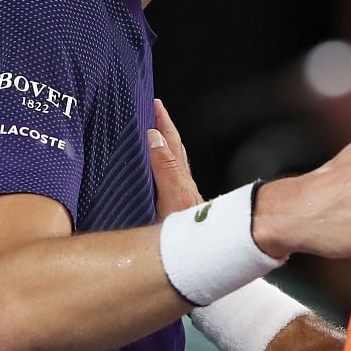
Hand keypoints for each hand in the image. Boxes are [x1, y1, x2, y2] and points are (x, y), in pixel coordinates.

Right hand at [148, 98, 202, 216]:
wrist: (197, 247)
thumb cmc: (185, 227)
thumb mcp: (171, 193)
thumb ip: (164, 166)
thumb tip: (154, 137)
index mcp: (178, 173)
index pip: (170, 140)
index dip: (163, 121)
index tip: (155, 103)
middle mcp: (180, 180)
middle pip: (173, 146)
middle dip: (163, 128)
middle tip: (153, 111)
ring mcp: (179, 192)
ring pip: (171, 160)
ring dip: (162, 145)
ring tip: (153, 133)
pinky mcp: (175, 205)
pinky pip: (166, 175)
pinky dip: (160, 164)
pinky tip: (155, 170)